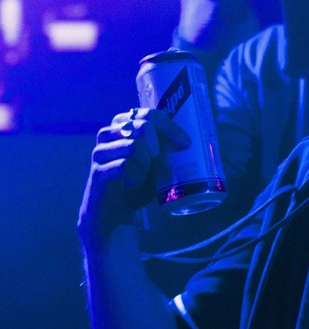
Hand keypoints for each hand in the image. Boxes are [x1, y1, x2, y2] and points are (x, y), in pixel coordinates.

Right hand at [77, 108, 189, 246]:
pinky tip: (133, 183)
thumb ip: (166, 149)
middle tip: (158, 159)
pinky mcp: (97, 172)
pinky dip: (136, 176)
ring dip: (147, 162)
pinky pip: (124, 166)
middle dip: (159, 144)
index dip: (170, 126)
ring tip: (143, 173)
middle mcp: (108, 135)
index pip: (149, 114)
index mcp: (123, 126)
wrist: (114, 215)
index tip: (185, 144)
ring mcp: (100, 153)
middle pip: (142, 125)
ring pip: (133, 146)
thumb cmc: (137, 185)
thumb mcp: (156, 164)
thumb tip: (192, 142)